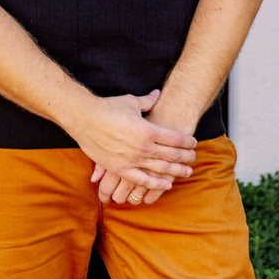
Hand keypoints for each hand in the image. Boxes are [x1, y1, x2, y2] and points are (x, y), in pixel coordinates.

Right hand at [70, 89, 196, 196]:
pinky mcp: (120, 168)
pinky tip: (166, 185)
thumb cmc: (108, 108)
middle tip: (194, 157)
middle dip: (186, 157)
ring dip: (176, 171)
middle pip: (172, 155)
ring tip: (187, 172)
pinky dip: (155, 184)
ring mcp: (132, 159)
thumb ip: (148, 101)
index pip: (175, 138)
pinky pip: (142, 180)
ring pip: (160, 169)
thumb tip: (157, 94)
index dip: (186, 141)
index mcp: (148, 130)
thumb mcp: (131, 102)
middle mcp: (143, 147)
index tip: (193, 143)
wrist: (84, 119)